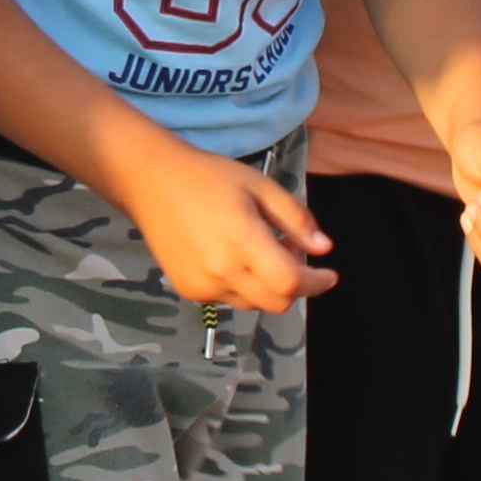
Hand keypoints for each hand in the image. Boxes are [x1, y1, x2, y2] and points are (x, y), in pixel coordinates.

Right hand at [122, 145, 335, 313]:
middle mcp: (222, 271)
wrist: (151, 182)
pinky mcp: (189, 291)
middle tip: (292, 255)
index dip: (316, 283)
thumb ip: (296, 219)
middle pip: (277, 302)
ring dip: (268, 286)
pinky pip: (230, 300)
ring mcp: (203, 285)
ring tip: (259, 251)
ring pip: (255, 304)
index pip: (291, 282)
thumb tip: (323, 249)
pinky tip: (231, 256)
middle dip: (295, 286)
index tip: (329, 275)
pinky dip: (243, 285)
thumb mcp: (260, 187)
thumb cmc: (209, 177)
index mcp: (242, 241)